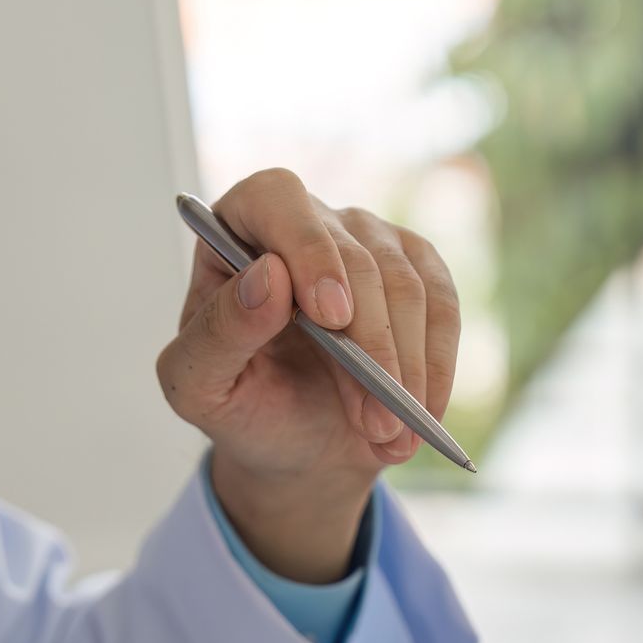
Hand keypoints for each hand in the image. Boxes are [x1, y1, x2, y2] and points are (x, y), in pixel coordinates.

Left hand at [156, 169, 460, 582]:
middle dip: (369, 348)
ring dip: (405, 371)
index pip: (277, 199)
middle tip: (374, 421)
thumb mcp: (200, 387)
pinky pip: (442, 306)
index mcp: (237, 231)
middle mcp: (306, 222)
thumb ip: (218, 333)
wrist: (296, 443)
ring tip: (388, 434)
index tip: (332, 317)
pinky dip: (437, 367)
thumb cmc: (241, 405)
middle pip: (355, 257)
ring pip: (406, 286)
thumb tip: (268, 278)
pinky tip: (421, 415)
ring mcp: (367, 241)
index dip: (308, 249)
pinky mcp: (416, 270)